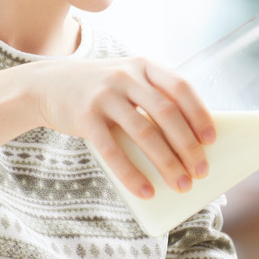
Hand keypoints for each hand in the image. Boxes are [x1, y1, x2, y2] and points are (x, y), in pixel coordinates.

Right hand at [28, 57, 215, 197]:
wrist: (46, 84)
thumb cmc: (102, 91)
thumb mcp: (129, 82)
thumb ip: (154, 101)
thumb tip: (190, 145)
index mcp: (144, 67)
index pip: (180, 87)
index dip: (199, 113)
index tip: (211, 139)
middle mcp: (126, 77)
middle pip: (166, 113)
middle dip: (188, 145)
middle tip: (201, 171)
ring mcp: (104, 95)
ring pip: (144, 133)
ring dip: (166, 163)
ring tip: (180, 185)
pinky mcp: (84, 117)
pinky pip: (112, 151)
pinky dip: (131, 174)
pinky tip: (145, 191)